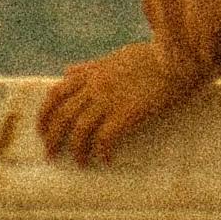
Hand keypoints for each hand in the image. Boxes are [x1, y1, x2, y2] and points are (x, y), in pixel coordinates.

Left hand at [35, 39, 199, 167]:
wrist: (179, 57)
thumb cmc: (151, 56)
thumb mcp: (115, 56)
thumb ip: (90, 66)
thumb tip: (67, 71)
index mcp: (93, 72)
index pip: (56, 93)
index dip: (44, 114)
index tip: (41, 130)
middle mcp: (96, 85)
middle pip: (63, 115)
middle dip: (52, 137)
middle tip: (51, 154)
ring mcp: (111, 99)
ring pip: (80, 129)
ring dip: (76, 150)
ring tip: (79, 163)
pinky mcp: (128, 111)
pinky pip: (106, 137)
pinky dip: (102, 152)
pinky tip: (106, 160)